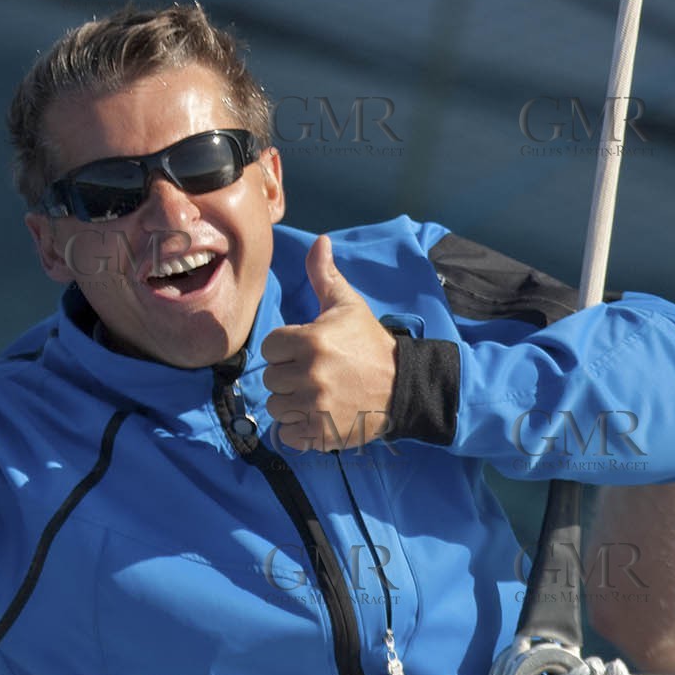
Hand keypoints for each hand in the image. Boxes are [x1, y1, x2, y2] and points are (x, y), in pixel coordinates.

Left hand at [261, 236, 394, 450]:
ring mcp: (315, 407)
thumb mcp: (348, 306)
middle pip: (271, 378)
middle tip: (314, 373)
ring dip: (291, 403)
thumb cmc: (370, 344)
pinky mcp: (320, 433)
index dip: (285, 349)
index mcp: (311, 341)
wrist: (404, 387)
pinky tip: (316, 416)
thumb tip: (319, 240)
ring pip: (276, 406)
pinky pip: (287, 433)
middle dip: (288, 375)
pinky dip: (297, 429)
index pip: (270, 347)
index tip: (305, 351)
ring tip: (316, 394)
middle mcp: (310, 374)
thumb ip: (324, 275)